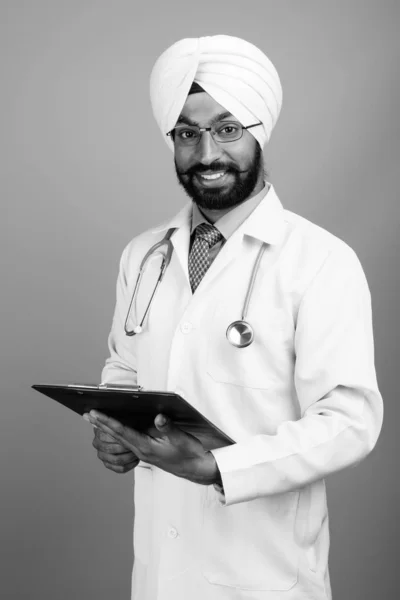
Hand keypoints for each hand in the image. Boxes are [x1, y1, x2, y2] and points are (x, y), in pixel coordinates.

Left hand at [88, 411, 220, 484]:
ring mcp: (142, 452)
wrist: (196, 469)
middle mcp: (141, 451)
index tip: (95, 413)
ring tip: (95, 419)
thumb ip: (168, 427)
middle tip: (86, 414)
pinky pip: (127, 441)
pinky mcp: (146, 451)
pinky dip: (117, 432)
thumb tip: (158, 417)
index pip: (122, 432)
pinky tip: (113, 428)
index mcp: (146, 448)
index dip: (107, 421)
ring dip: (107, 428)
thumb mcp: (181, 439)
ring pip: (120, 439)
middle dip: (101, 424)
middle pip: (116, 436)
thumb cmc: (189, 454)